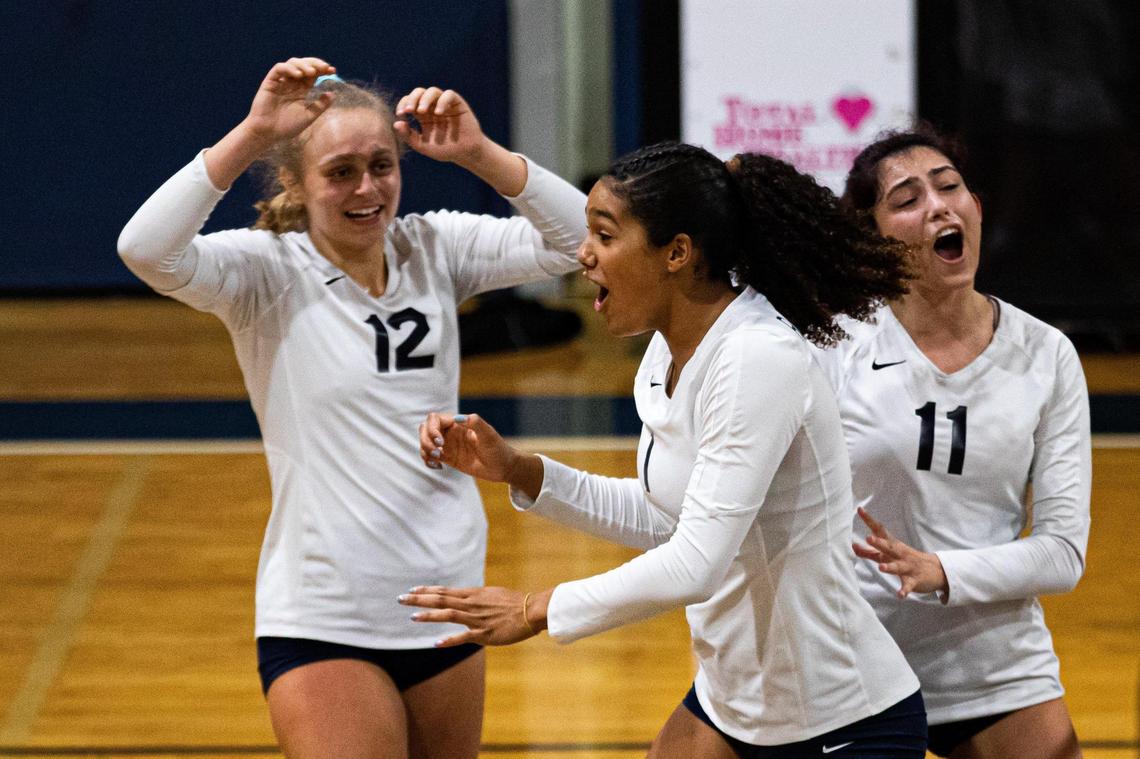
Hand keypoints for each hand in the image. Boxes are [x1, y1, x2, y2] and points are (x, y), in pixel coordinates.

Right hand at [241, 57, 337, 144]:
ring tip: (312, 72)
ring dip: (303, 65)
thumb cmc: (287, 127)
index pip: (313, 75)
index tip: (332, 71)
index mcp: (301, 90)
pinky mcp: (270, 82)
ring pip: (292, 63)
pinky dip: (289, 68)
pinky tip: (298, 75)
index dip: (322, 70)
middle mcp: (291, 83)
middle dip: (316, 64)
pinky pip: (279, 69)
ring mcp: (280, 81)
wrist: (268, 133)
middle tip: (325, 67)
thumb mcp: (308, 116)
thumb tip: (333, 94)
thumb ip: (320, 106)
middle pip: (304, 66)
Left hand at [394, 87, 486, 166]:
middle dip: (412, 99)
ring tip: (421, 111)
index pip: (410, 101)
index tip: (401, 113)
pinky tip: (438, 112)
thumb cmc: (444, 150)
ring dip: (424, 99)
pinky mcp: (458, 104)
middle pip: (419, 92)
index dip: (403, 104)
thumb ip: (408, 136)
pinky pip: (449, 94)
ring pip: (433, 91)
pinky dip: (442, 101)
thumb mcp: (422, 145)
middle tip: (409, 110)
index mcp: (423, 115)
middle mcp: (433, 107)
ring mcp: (445, 104)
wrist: (465, 153)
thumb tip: (396, 123)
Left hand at [398, 585, 548, 646]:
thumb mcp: (493, 595)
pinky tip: (436, 644)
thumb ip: (477, 599)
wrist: (532, 611)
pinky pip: (464, 637)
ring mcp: (477, 619)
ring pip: (448, 614)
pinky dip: (449, 640)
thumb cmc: (515, 604)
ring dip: (429, 615)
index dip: (427, 590)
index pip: (445, 590)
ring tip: (412, 617)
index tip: (411, 590)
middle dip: (420, 599)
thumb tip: (467, 599)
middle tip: (401, 598)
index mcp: (474, 594)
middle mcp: (472, 604)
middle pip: (441, 598)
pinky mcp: (485, 634)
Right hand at [419, 413, 517, 481]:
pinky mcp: (448, 458)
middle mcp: (451, 432)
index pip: (435, 419)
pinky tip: (437, 466)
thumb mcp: (488, 435)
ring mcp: (448, 445)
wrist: (503, 467)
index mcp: (458, 423)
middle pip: (425, 429)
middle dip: (425, 439)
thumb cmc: (498, 449)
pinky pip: (430, 456)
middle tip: (437, 452)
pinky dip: (427, 460)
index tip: (440, 442)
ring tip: (437, 460)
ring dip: (425, 450)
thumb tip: (457, 417)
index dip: (432, 429)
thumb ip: (475, 423)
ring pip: (425, 442)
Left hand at [852, 507, 948, 599]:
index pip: (879, 531)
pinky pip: (908, 585)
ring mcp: (908, 567)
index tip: (860, 510)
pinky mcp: (914, 580)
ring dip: (890, 567)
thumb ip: (869, 552)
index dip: (869, 520)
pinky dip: (904, 590)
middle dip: (879, 543)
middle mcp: (900, 554)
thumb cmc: (905, 559)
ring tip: (881, 568)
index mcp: (893, 545)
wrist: (936, 570)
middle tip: (868, 538)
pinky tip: (899, 595)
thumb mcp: (887, 554)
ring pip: (898, 566)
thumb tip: (853, 547)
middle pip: (889, 547)